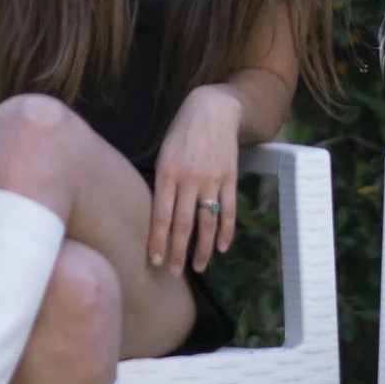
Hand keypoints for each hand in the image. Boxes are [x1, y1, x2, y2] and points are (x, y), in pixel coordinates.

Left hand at [150, 84, 242, 273]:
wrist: (212, 110)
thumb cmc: (181, 134)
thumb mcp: (164, 154)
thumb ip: (162, 184)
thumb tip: (159, 219)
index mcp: (167, 173)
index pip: (161, 215)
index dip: (158, 240)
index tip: (155, 261)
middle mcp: (189, 179)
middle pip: (183, 224)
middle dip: (178, 251)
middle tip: (174, 272)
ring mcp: (211, 179)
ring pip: (206, 221)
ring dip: (202, 248)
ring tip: (197, 267)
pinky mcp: (230, 177)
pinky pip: (228, 210)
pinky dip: (226, 231)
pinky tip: (222, 248)